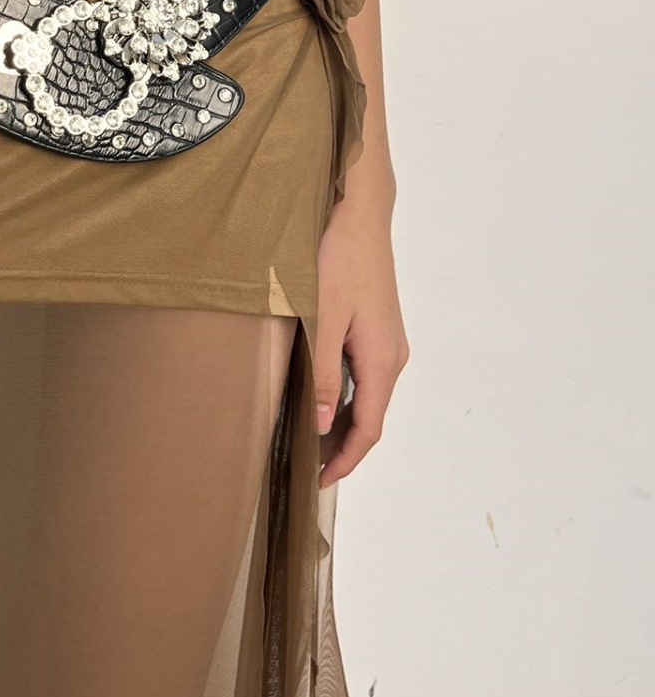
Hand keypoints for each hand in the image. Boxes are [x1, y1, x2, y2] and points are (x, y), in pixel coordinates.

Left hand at [314, 186, 408, 488]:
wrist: (358, 213)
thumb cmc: (339, 259)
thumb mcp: (323, 318)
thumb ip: (322, 372)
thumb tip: (319, 422)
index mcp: (382, 361)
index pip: (368, 429)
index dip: (344, 461)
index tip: (318, 483)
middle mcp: (392, 356)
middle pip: (369, 417)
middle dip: (341, 447)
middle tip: (305, 467)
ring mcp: (386, 340)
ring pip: (366, 396)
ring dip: (340, 422)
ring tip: (306, 439)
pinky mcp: (376, 326)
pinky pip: (363, 375)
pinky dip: (342, 396)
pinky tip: (316, 395)